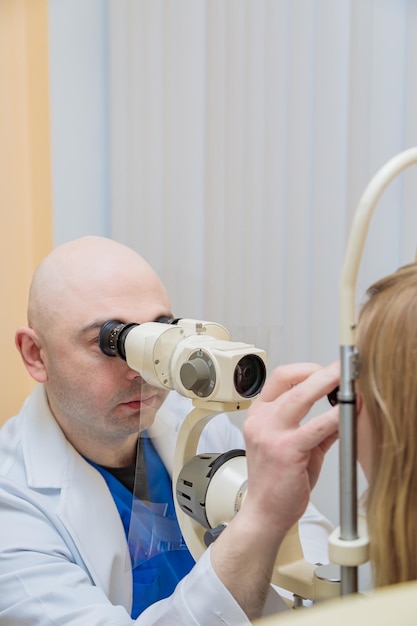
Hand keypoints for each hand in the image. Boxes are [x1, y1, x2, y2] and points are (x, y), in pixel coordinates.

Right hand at [242, 361, 339, 534]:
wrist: (265, 513)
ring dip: (329, 384)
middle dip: (322, 371)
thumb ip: (318, 427)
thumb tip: (344, 410)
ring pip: (302, 396)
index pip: (281, 377)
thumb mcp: (295, 445)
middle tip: (343, 368)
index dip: (306, 369)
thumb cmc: (278, 481)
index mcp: (260, 414)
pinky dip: (334, 416)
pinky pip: (315, 427)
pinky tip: (347, 413)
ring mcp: (270, 434)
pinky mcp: (285, 451)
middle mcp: (261, 420)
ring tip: (349, 384)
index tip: (327, 371)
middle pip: (291, 379)